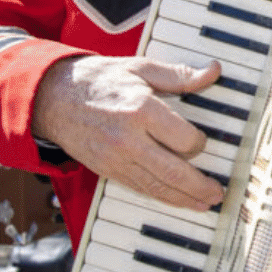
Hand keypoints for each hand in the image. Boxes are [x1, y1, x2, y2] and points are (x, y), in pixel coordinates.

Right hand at [31, 54, 227, 210]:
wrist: (54, 97)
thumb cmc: (99, 80)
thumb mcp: (141, 68)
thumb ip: (179, 75)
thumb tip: (212, 71)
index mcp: (141, 110)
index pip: (184, 139)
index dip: (200, 143)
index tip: (202, 141)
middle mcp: (129, 138)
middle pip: (174, 171)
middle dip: (200, 185)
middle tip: (218, 192)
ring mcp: (116, 158)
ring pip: (157, 187)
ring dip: (184, 199)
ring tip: (204, 202)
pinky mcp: (107, 170)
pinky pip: (139, 189)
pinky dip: (161, 198)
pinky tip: (176, 201)